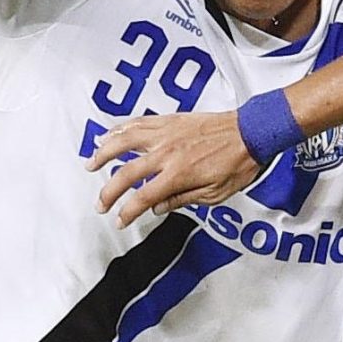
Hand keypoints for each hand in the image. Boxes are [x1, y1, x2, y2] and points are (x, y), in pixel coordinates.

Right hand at [88, 110, 259, 225]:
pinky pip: (138, 123)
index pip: (142, 197)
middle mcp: (167, 153)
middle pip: (126, 173)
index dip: (127, 212)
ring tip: (90, 163)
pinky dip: (120, 128)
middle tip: (100, 204)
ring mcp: (165, 134)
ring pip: (124, 141)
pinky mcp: (169, 120)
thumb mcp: (214, 194)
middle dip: (108, 192)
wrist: (251, 132)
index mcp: (178, 174)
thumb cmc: (237, 163)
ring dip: (103, 153)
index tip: (119, 221)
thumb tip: (158, 208)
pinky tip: (110, 134)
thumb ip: (183, 200)